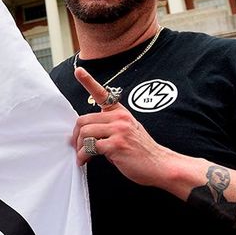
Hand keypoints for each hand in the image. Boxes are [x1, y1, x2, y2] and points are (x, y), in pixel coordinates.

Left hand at [71, 67, 175, 185]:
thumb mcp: (126, 131)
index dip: (88, 81)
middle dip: (76, 135)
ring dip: (79, 147)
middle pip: (84, 120)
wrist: (159, 164)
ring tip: (82, 156)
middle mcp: (119, 118)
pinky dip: (83, 156)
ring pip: (85, 133)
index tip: (78, 70)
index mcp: (120, 113)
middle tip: (76, 146)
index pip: (102, 94)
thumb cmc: (140, 150)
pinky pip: (90, 147)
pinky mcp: (116, 144)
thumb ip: (108, 127)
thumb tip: (84, 133)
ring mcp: (118, 130)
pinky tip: (85, 161)